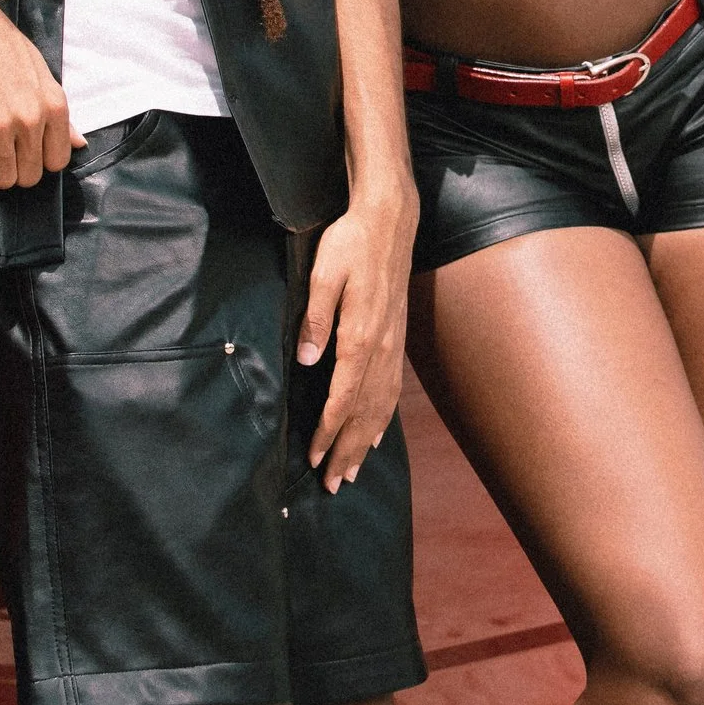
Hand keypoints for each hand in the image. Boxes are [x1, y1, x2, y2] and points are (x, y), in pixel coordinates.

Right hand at [0, 0, 81, 188]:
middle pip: (30, 175)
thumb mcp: (39, 71)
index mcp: (52, 104)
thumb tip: (79, 143)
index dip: (40, 160)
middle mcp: (29, 118)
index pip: (58, 161)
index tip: (26, 151)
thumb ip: (59, 112)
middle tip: (1, 151)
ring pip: (3, 179)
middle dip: (16, 169)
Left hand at [296, 181, 414, 486]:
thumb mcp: (323, 273)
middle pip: (365, 412)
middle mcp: (380, 347)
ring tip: (352, 471)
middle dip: (347, 451)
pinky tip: (378, 434)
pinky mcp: (396, 337)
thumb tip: (307, 359)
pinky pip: (393, 389)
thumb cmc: (351, 243)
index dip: (327, 431)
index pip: (342, 397)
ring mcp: (392, 344)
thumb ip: (314, 317)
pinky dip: (384, 418)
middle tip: (333, 484)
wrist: (390, 220)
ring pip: (382, 406)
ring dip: (366, 442)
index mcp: (360, 335)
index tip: (312, 458)